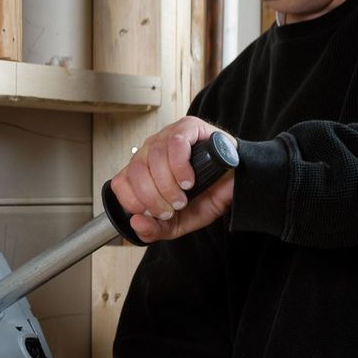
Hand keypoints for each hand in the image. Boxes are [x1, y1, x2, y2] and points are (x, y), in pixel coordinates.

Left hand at [109, 116, 235, 242]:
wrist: (237, 185)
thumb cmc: (206, 197)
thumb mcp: (177, 222)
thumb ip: (155, 229)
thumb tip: (136, 223)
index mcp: (142, 170)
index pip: (120, 182)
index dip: (134, 202)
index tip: (155, 213)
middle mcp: (150, 151)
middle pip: (136, 172)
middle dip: (153, 198)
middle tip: (172, 208)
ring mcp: (168, 136)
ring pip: (154, 158)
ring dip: (167, 185)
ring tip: (183, 196)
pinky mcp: (188, 127)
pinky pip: (175, 144)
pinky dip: (180, 167)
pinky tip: (189, 180)